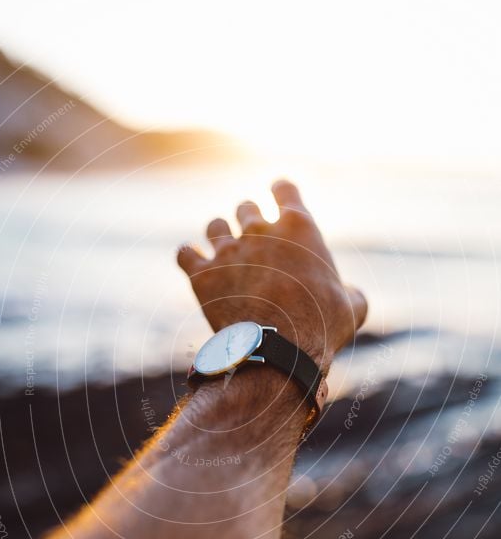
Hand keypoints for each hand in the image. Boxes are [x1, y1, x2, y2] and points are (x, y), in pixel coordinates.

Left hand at [177, 180, 366, 368]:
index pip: (284, 188)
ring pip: (214, 226)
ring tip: (224, 250)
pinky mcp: (202, 275)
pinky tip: (193, 263)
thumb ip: (350, 291)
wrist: (279, 350)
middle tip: (253, 237)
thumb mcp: (352, 308)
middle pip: (246, 207)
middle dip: (249, 219)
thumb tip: (350, 294)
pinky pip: (185, 253)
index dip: (280, 191)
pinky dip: (188, 257)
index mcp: (299, 228)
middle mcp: (260, 231)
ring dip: (219, 234)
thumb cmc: (321, 327)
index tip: (278, 195)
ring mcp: (228, 251)